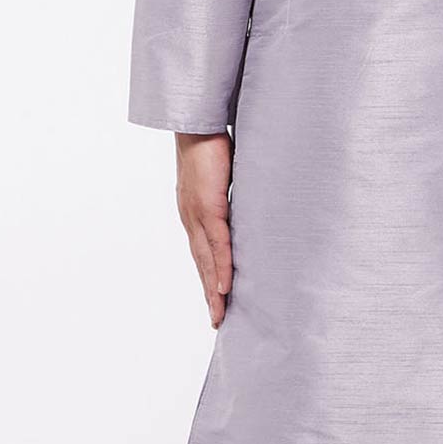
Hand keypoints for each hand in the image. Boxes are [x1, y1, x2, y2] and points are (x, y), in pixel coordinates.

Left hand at [175, 132, 232, 328]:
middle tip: (218, 322)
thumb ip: (233, 194)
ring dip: (214, 290)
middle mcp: (191, 218)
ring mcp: (197, 215)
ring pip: (207, 261)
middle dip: (210, 294)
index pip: (202, 252)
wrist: (198, 122)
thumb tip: (251, 205)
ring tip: (221, 315)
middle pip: (202, 265)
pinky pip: (216, 244)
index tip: (217, 300)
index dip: (209, 277)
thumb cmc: (213, 143)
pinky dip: (221, 267)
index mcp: (194, 212)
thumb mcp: (226, 176)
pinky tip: (226, 287)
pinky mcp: (207, 207)